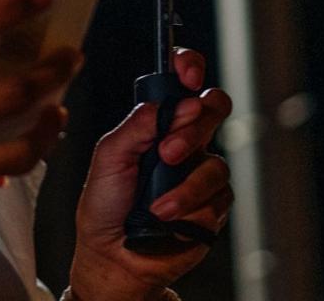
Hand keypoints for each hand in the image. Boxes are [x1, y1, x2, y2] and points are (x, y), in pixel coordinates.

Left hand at [69, 48, 233, 300]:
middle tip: (168, 149)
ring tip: (156, 203)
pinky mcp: (212, 204)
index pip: (181, 83)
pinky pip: (219, 196)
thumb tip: (173, 102)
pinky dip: (190, 206)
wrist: (111, 255)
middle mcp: (182, 141)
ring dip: (185, 183)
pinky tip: (167, 216)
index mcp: (155, 123)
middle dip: (196, 125)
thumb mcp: (108, 158)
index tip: (187, 71)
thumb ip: (137, 126)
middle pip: (213, 109)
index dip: (189, 67)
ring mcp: (198, 171)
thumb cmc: (104, 205)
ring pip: (216, 161)